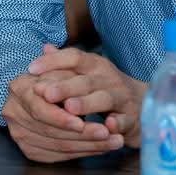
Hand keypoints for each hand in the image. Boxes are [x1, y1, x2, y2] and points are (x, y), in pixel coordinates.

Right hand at [1, 64, 121, 163]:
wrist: (46, 96)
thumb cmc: (58, 80)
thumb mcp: (61, 70)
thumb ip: (61, 70)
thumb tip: (58, 60)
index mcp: (18, 88)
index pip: (38, 109)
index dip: (61, 118)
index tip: (82, 122)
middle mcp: (13, 112)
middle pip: (50, 131)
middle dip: (83, 134)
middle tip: (107, 133)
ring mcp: (19, 133)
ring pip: (58, 146)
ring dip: (89, 146)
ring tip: (114, 141)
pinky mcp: (30, 150)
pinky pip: (58, 156)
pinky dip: (83, 152)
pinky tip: (101, 148)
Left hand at [30, 44, 146, 147]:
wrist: (144, 104)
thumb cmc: (106, 87)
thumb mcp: (87, 72)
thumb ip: (65, 63)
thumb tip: (44, 48)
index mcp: (94, 65)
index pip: (73, 58)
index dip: (52, 62)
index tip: (31, 70)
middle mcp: (108, 78)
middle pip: (85, 80)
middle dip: (64, 87)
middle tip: (45, 94)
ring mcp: (122, 97)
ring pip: (104, 98)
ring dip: (87, 103)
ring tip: (69, 108)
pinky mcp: (132, 117)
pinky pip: (125, 120)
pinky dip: (117, 123)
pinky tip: (107, 126)